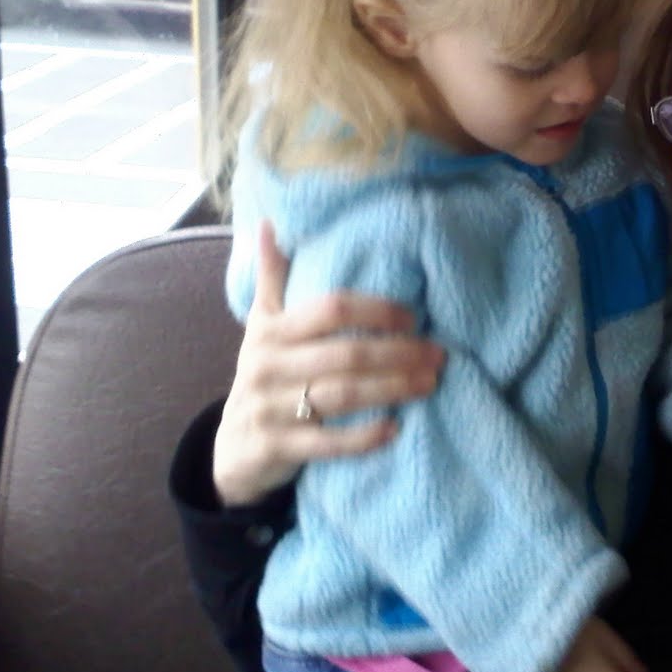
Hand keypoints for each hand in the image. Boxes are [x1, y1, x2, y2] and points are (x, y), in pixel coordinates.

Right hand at [211, 221, 444, 505]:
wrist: (233, 448)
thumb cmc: (265, 373)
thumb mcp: (262, 324)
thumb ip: (273, 277)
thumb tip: (271, 223)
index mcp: (271, 330)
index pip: (331, 309)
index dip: (377, 310)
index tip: (413, 317)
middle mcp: (267, 366)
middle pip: (346, 354)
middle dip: (399, 353)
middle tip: (439, 354)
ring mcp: (271, 408)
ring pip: (343, 395)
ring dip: (393, 389)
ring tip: (430, 383)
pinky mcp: (277, 447)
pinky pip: (328, 442)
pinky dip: (365, 437)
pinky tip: (397, 428)